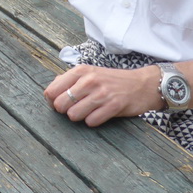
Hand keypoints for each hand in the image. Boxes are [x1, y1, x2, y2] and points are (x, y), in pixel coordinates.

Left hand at [43, 63, 161, 126]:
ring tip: (89, 111)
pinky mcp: (113, 106)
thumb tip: (50, 92)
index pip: (51, 91)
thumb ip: (69, 79)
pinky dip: (94, 121)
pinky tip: (101, 114)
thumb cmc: (112, 80)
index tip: (62, 103)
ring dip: (80, 117)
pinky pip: (91, 122)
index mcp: (80, 71)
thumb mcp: (90, 73)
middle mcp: (89, 80)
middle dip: (65, 111)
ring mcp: (101, 93)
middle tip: (76, 109)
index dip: (53, 101)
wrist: (142, 84)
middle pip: (60, 105)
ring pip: (73, 115)